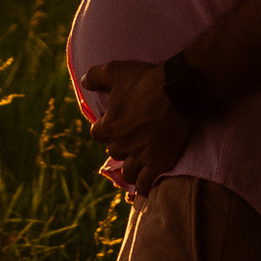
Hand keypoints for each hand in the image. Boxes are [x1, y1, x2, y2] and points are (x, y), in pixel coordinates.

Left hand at [80, 59, 193, 199]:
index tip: (113, 123)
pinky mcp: (158, 162)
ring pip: (127, 170)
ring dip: (129, 166)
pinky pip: (145, 183)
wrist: (177, 90)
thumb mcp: (115, 70)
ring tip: (136, 161)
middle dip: (119, 145)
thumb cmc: (145, 80)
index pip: (97, 134)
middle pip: (113, 151)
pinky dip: (142, 188)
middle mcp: (122, 144)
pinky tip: (143, 190)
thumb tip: (83, 81)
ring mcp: (140, 155)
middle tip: (131, 137)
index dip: (104, 128)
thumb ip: (95, 76)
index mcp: (110, 125)